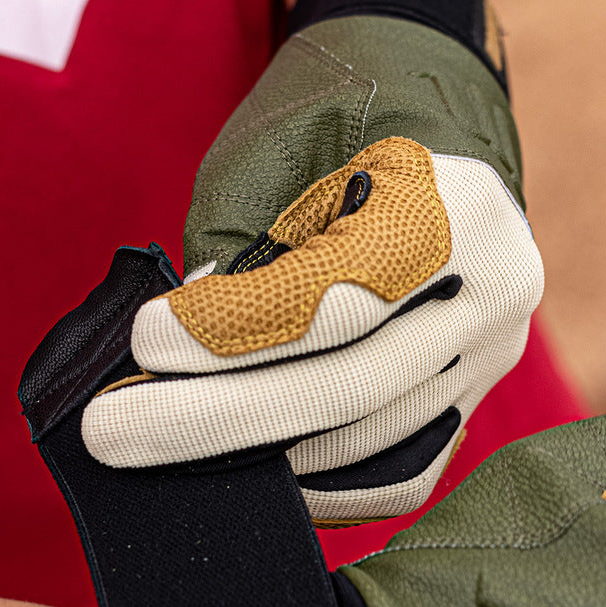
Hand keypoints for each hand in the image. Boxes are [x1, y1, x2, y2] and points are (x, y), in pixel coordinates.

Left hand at [82, 0, 541, 525]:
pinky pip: (402, 472)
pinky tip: (257, 475)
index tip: (141, 346)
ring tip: (163, 449)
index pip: (335, 297)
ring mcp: (490, 356)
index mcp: (456, 211)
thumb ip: (245, 254)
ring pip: (369, 437)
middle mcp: (493, 296)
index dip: (232, 333)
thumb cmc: (342, 122)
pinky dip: (323, 484)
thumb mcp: (284, 153)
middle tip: (112, 433)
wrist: (435, 121)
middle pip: (350, 385)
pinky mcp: (473, 396)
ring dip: (260, 456)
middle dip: (222, 417)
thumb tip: (182, 361)